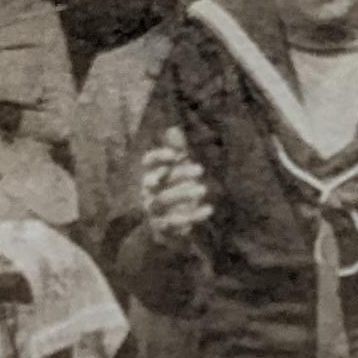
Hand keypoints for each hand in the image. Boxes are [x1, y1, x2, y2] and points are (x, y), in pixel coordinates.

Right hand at [140, 127, 210, 243]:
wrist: (166, 229)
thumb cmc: (173, 192)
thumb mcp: (177, 172)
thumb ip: (177, 152)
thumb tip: (174, 128)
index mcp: (152, 175)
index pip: (149, 162)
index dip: (159, 157)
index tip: (175, 155)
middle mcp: (149, 192)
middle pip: (157, 181)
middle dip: (178, 174)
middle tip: (201, 169)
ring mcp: (153, 211)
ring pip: (161, 201)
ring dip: (182, 194)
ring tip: (203, 189)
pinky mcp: (163, 228)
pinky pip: (174, 222)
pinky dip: (192, 216)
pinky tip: (209, 209)